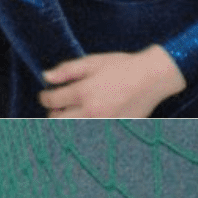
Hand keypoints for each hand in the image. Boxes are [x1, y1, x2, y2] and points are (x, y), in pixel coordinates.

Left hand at [39, 45, 186, 117]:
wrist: (152, 78)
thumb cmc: (122, 67)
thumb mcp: (93, 62)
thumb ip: (67, 70)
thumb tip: (46, 77)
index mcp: (84, 92)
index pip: (52, 101)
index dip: (44, 97)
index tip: (46, 95)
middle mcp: (91, 112)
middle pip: (57, 121)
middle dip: (53, 113)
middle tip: (58, 106)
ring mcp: (102, 124)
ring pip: (72, 130)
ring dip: (67, 123)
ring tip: (73, 113)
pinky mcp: (113, 130)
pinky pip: (90, 135)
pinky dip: (85, 128)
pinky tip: (89, 119)